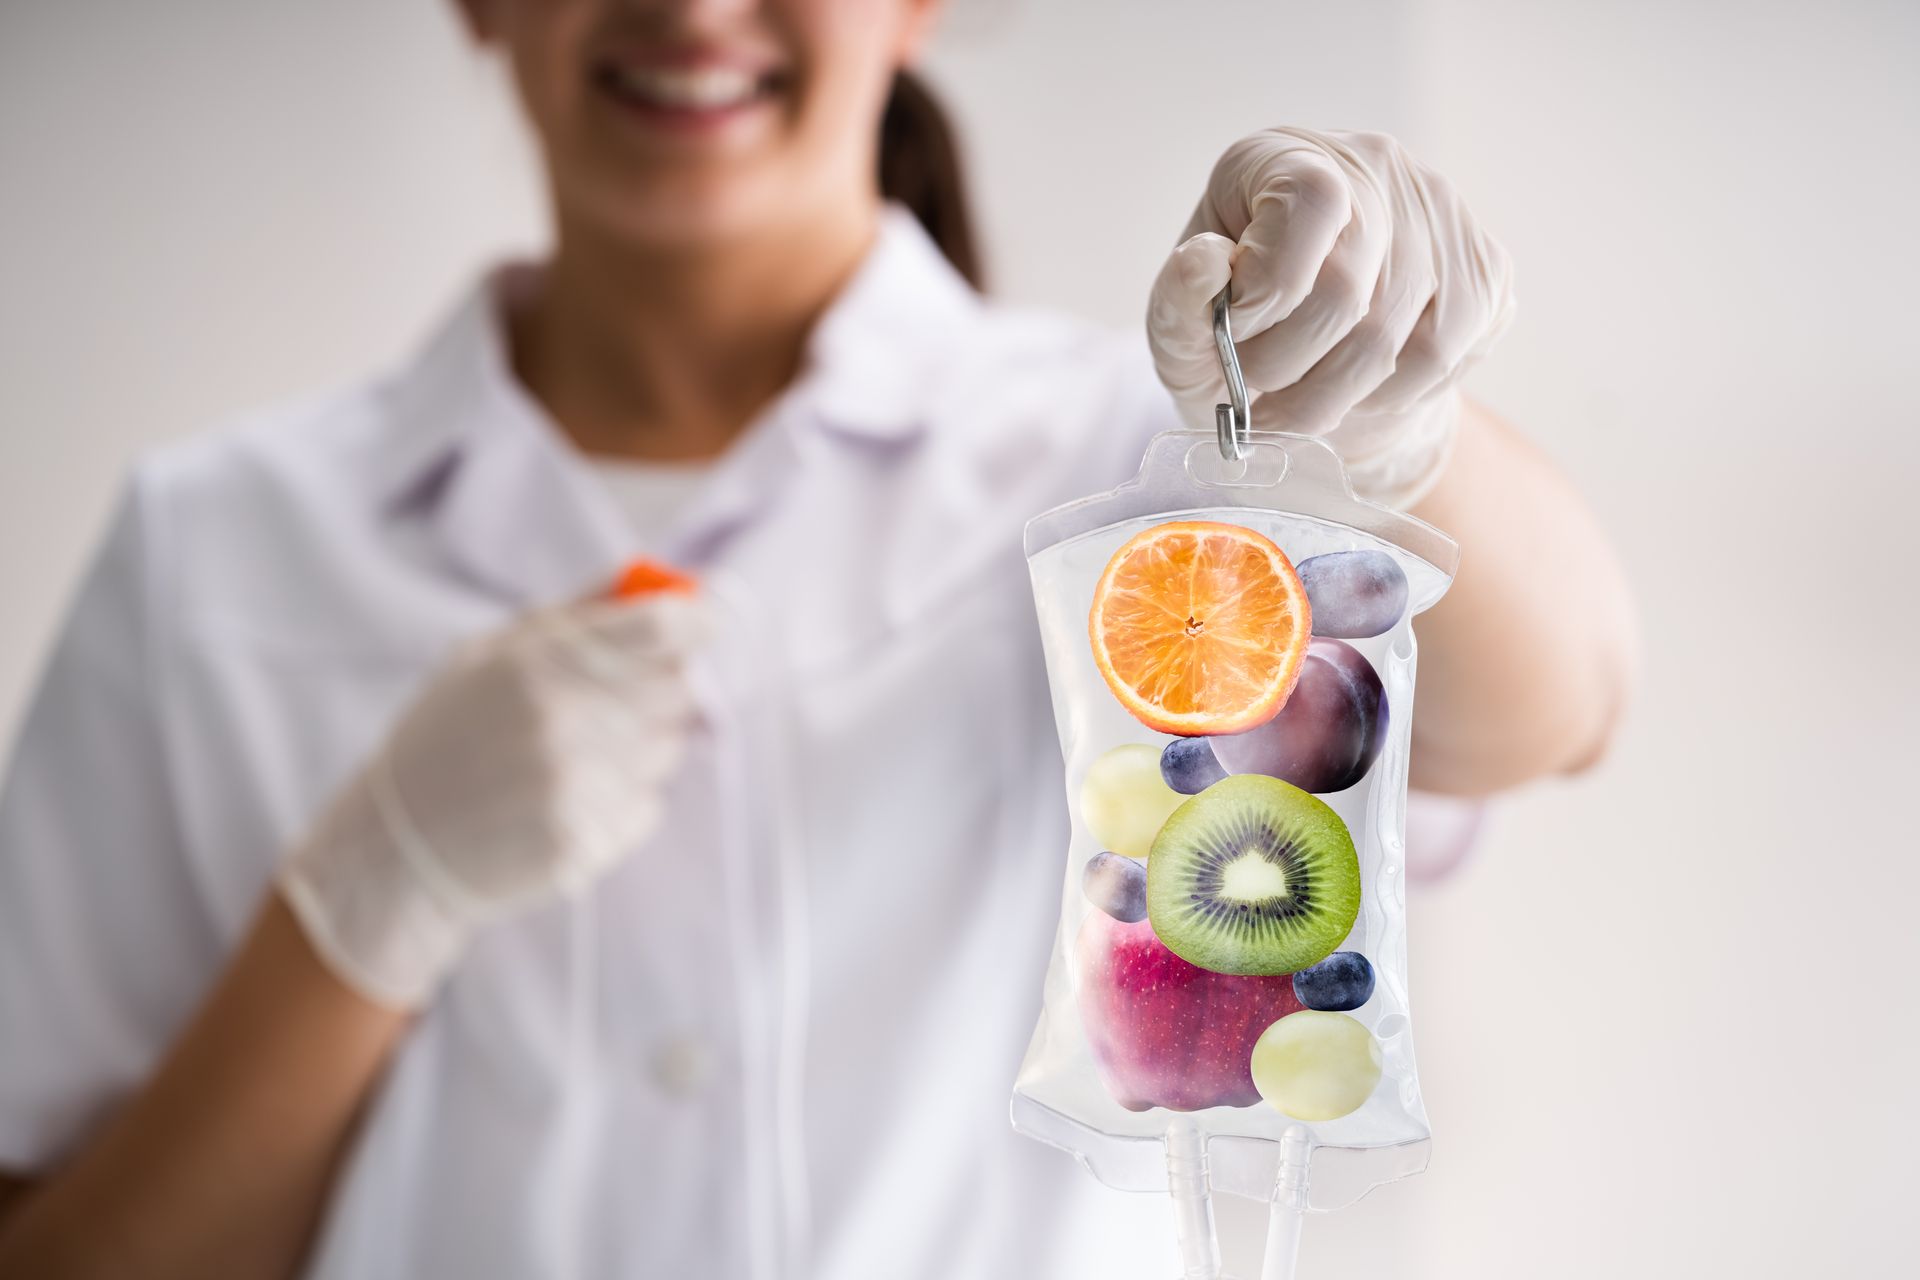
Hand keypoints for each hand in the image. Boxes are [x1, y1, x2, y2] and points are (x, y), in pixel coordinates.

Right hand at [279, 592, 703, 1008]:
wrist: (395, 848)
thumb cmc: (447, 738)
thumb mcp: (488, 655)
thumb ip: (576, 615)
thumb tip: (659, 583)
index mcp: (537, 663)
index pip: (659, 629)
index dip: (696, 621)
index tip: (703, 623)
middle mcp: (563, 721)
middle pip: (678, 688)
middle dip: (663, 687)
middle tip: (619, 699)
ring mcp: (576, 787)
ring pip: (667, 749)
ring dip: (642, 747)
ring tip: (576, 755)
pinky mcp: (585, 842)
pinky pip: (648, 806)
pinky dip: (625, 800)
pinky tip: (570, 800)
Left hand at [1147, 128, 1515, 506]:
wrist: (1315, 363)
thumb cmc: (1236, 333)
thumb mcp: (1180, 323)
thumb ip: (1178, 299)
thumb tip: (1204, 260)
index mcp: (1287, 153)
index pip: (1312, 202)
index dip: (1269, 290)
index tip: (1234, 336)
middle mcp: (1377, 164)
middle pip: (1347, 288)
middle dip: (1285, 366)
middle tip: (1256, 391)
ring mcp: (1442, 213)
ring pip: (1392, 338)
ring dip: (1330, 398)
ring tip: (1295, 407)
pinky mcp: (1484, 269)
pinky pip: (1440, 358)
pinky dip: (1386, 399)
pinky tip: (1354, 394)